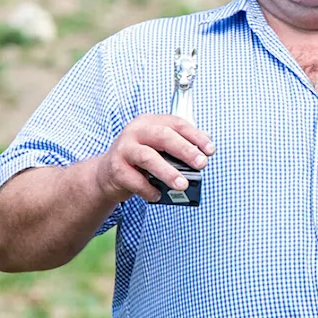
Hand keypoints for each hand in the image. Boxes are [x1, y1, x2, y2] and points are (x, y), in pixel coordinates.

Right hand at [93, 115, 213, 202]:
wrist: (106, 174)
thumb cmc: (140, 159)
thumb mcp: (159, 147)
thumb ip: (180, 145)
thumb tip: (205, 151)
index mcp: (150, 122)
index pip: (177, 124)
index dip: (196, 136)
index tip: (210, 150)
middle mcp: (136, 132)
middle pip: (163, 136)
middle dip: (185, 150)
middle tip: (201, 164)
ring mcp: (123, 150)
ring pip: (148, 157)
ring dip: (168, 172)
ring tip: (182, 185)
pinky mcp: (115, 169)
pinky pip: (135, 181)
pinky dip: (149, 190)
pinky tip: (158, 195)